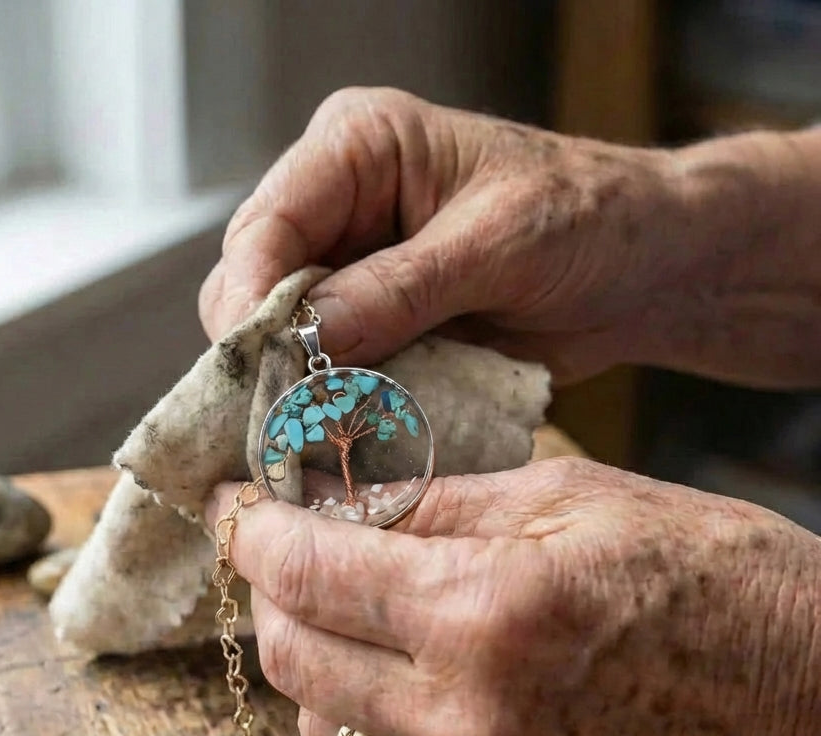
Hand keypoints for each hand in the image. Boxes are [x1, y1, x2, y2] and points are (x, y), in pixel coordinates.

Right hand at [200, 88, 820, 386]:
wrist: (638, 270)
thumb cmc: (586, 219)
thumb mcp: (497, 243)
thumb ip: (400, 289)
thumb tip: (307, 339)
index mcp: (358, 149)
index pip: (267, 223)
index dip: (250, 297)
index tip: (255, 365)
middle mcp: (338, 208)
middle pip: (254, 284)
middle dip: (264, 351)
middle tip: (282, 416)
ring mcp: (349, 273)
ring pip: (280, 337)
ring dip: (295, 386)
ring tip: (312, 432)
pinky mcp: (370, 327)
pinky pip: (326, 371)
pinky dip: (331, 405)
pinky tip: (341, 432)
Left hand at [208, 458, 820, 735]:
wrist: (810, 700)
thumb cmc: (706, 573)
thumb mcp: (564, 496)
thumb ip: (430, 504)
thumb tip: (329, 498)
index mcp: (487, 613)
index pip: (307, 572)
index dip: (252, 530)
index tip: (235, 503)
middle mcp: (469, 719)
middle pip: (292, 658)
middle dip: (268, 592)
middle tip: (281, 546)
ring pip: (324, 726)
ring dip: (310, 659)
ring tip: (339, 606)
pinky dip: (364, 716)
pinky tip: (395, 671)